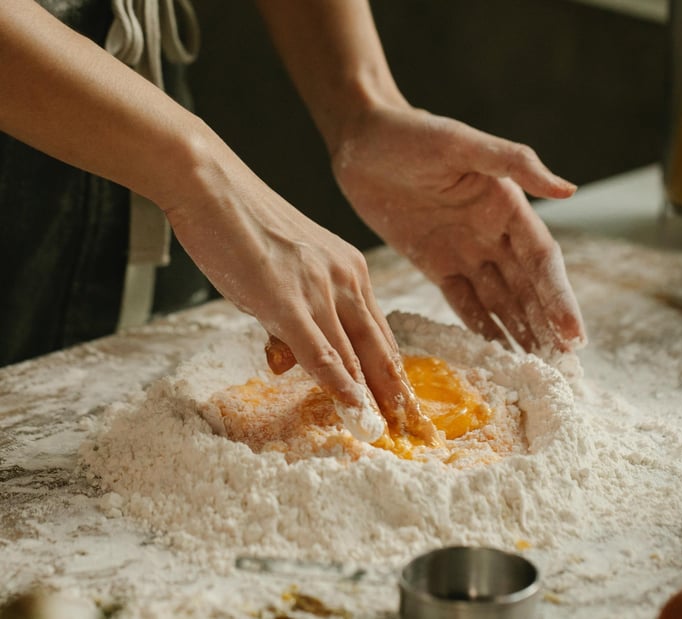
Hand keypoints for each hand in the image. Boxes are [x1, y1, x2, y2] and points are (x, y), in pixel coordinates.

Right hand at [162, 139, 438, 443]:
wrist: (213, 185)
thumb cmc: (244, 225)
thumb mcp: (284, 272)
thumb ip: (292, 316)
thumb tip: (289, 358)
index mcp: (350, 270)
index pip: (380, 332)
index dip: (392, 371)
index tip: (402, 401)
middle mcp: (346, 279)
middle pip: (380, 348)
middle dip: (396, 393)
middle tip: (412, 428)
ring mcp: (320, 289)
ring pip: (355, 356)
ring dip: (372, 399)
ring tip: (386, 432)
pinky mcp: (288, 300)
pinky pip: (321, 352)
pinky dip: (340, 386)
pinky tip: (354, 410)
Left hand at [331, 105, 586, 352]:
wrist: (359, 141)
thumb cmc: (411, 133)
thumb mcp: (461, 142)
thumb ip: (513, 163)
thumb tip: (570, 191)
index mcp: (507, 206)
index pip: (542, 261)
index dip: (559, 298)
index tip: (574, 336)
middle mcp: (492, 233)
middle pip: (528, 289)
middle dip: (547, 326)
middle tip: (564, 370)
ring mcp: (464, 251)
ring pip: (500, 300)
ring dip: (520, 333)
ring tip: (537, 369)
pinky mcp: (435, 263)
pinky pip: (463, 302)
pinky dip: (481, 327)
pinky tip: (496, 352)